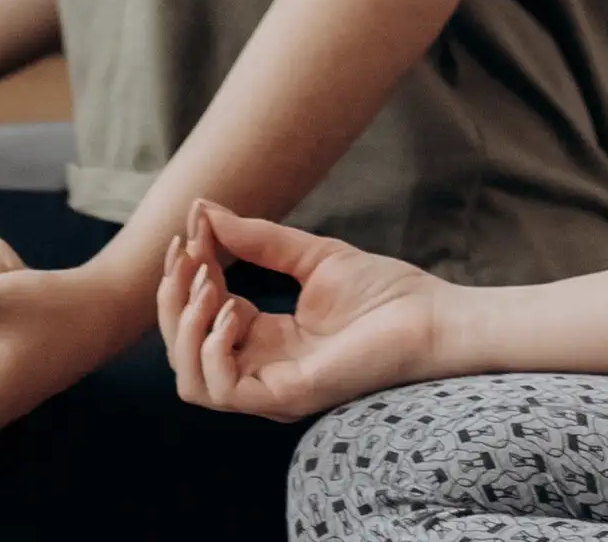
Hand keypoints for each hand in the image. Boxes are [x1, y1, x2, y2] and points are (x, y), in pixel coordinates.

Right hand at [159, 201, 454, 419]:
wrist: (434, 317)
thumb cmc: (386, 293)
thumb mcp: (313, 256)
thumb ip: (259, 239)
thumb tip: (205, 210)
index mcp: (266, 341)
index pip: (200, 318)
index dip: (187, 277)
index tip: (191, 230)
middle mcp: (263, 370)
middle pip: (183, 352)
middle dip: (173, 300)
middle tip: (187, 251)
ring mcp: (272, 389)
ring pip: (191, 379)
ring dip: (184, 327)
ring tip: (205, 281)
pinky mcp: (288, 396)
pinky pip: (223, 390)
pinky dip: (213, 349)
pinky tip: (231, 310)